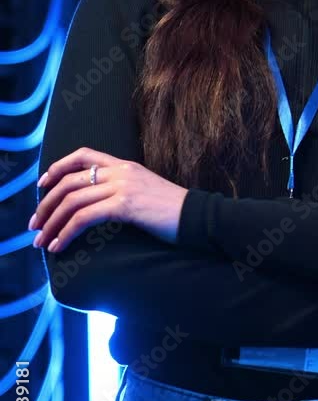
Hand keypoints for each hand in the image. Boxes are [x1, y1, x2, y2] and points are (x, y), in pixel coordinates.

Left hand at [27, 147, 187, 251]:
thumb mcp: (146, 191)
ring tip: (42, 241)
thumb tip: (101, 205)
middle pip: (70, 180)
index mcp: (125, 166)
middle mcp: (121, 171)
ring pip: (73, 200)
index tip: (42, 185)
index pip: (83, 155)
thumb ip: (124, 190)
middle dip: (46, 204)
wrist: (198, 217)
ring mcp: (123, 187)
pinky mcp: (125, 206)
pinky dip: (67, 232)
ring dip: (52, 222)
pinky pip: (85, 217)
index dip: (57, 167)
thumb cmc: (174, 212)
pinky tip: (60, 246)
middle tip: (35, 224)